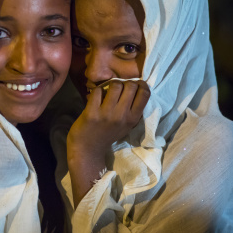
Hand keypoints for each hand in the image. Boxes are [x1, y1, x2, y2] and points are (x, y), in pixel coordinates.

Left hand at [66, 80, 149, 205]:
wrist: (88, 149)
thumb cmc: (108, 134)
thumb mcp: (127, 126)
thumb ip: (133, 110)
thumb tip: (139, 87)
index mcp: (133, 119)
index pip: (144, 94)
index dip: (141, 84)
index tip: (135, 84)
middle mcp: (121, 116)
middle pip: (131, 86)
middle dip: (126, 83)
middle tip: (120, 87)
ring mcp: (106, 114)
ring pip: (115, 85)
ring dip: (111, 84)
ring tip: (108, 91)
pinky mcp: (91, 112)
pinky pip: (98, 90)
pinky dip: (97, 90)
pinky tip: (96, 97)